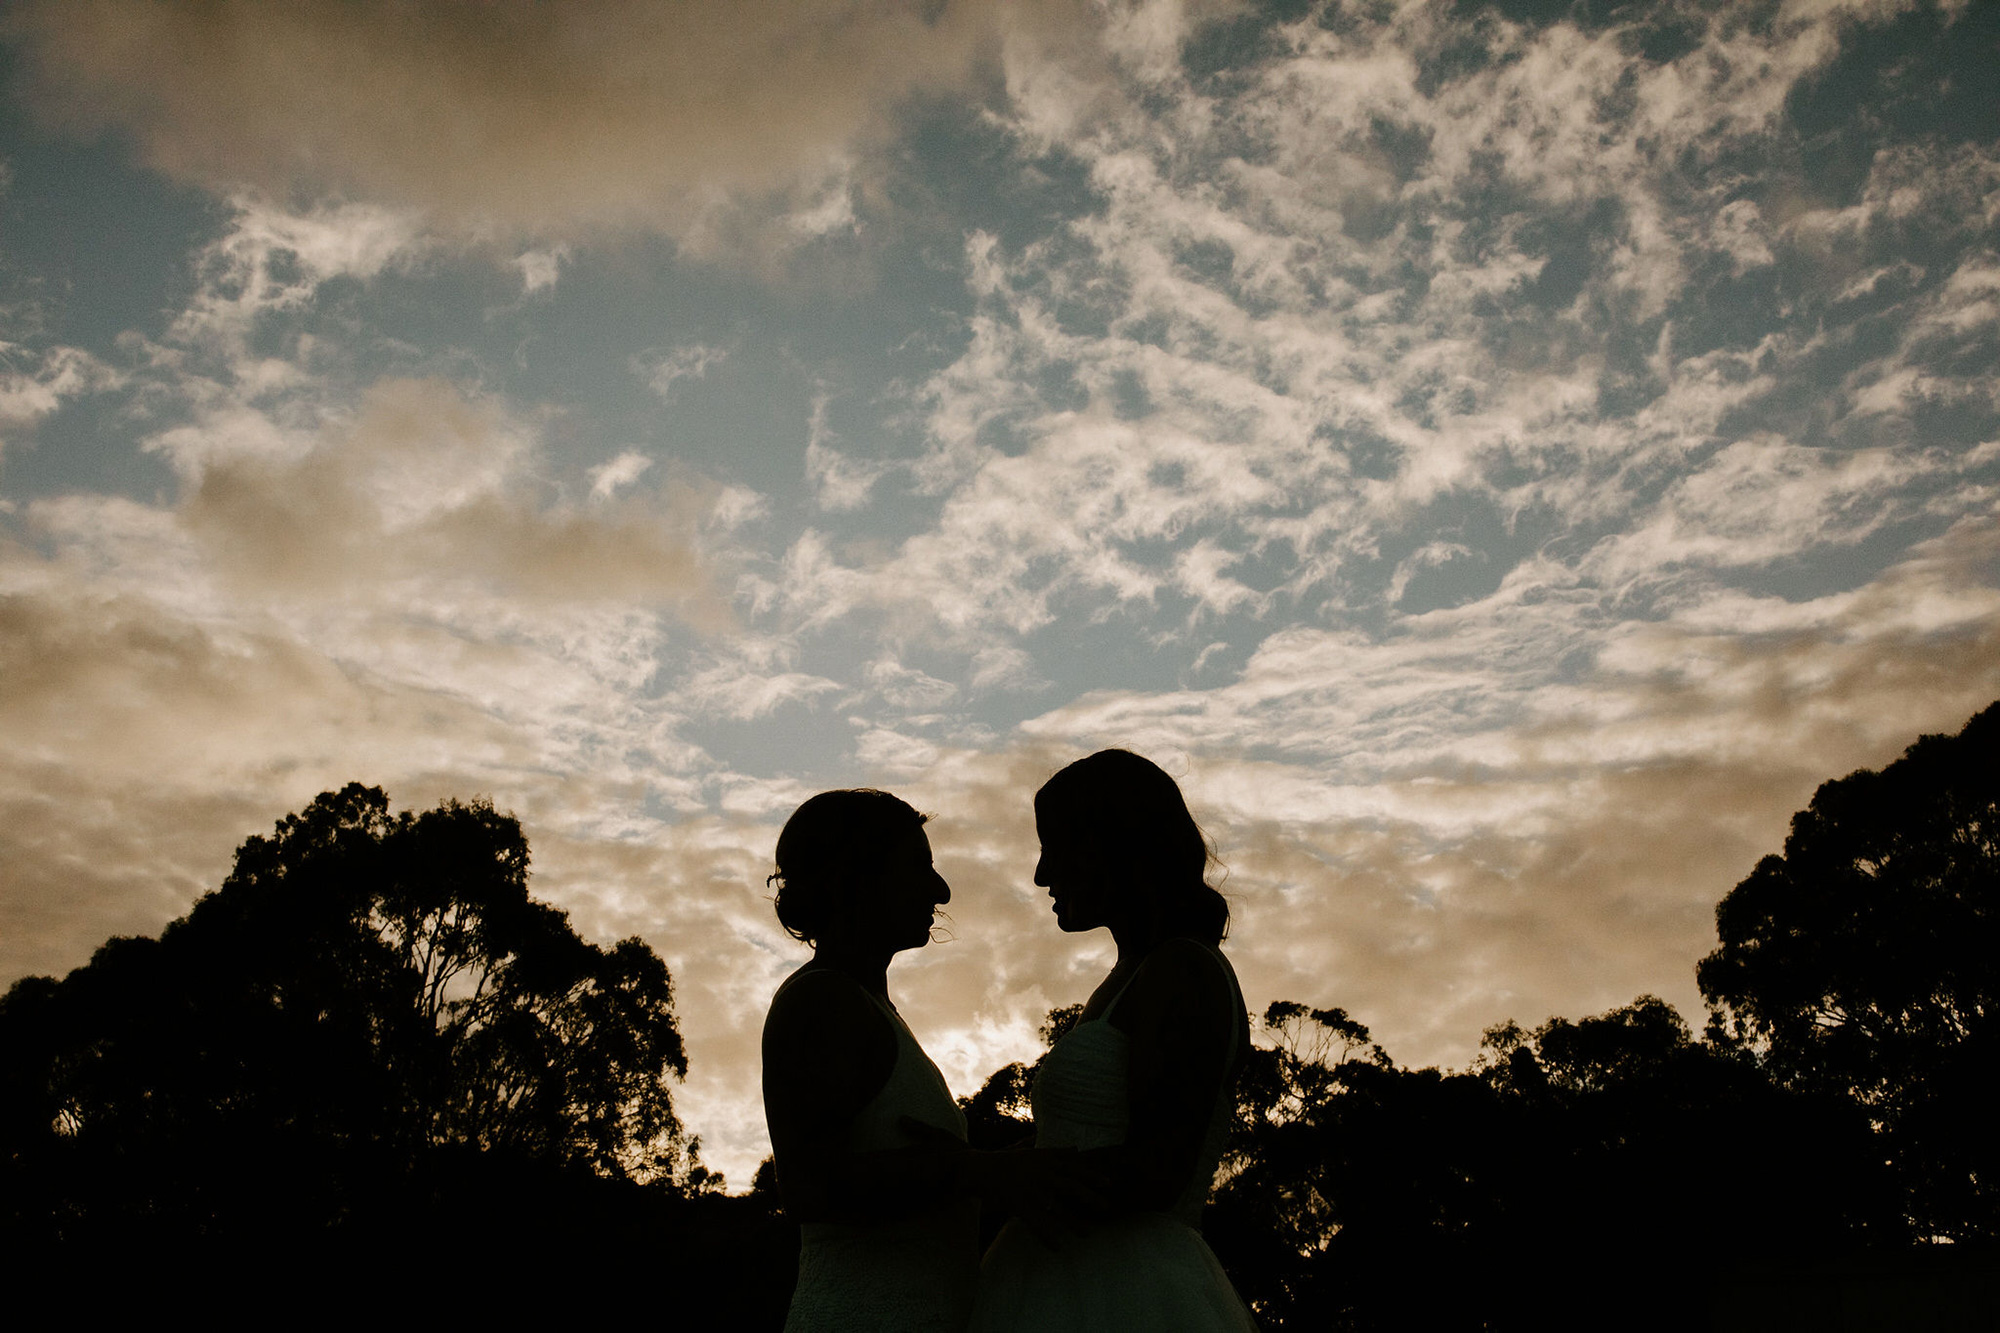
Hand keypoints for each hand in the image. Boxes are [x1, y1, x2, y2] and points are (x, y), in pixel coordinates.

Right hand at [962, 1146, 1112, 1248]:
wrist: (978, 1168)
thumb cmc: (1005, 1160)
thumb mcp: (1031, 1150)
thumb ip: (1054, 1152)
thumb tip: (1076, 1148)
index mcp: (1044, 1160)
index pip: (1073, 1167)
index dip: (1091, 1175)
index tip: (1109, 1183)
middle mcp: (1039, 1173)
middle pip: (1069, 1186)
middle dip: (1089, 1197)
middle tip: (1106, 1207)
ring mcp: (1029, 1189)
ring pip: (1056, 1209)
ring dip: (1073, 1222)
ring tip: (1087, 1233)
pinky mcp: (1018, 1204)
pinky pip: (1036, 1224)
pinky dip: (1047, 1237)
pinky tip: (1057, 1247)